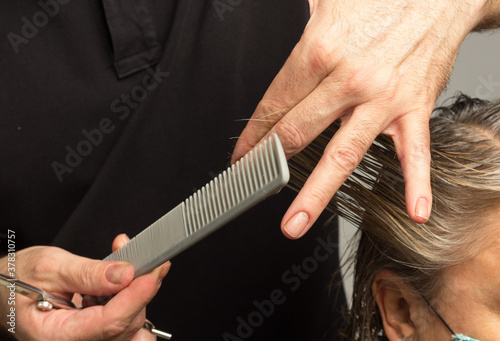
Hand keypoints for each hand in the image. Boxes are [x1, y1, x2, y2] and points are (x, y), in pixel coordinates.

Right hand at [0, 234, 169, 340]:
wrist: (5, 288)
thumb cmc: (16, 280)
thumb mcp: (48, 266)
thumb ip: (87, 272)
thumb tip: (124, 274)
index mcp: (56, 335)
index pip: (110, 322)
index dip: (137, 295)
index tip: (154, 270)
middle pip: (125, 324)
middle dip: (140, 289)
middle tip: (145, 258)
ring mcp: (86, 340)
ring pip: (129, 325)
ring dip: (137, 295)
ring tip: (126, 268)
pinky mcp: (96, 333)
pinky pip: (124, 323)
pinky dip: (130, 300)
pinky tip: (121, 283)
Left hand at [232, 0, 491, 238]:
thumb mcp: (325, 3)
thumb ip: (299, 36)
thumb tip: (276, 54)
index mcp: (319, 51)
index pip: (275, 105)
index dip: (254, 135)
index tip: (242, 156)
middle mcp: (349, 79)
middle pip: (297, 133)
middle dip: (270, 164)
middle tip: (253, 187)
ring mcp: (383, 98)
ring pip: (342, 155)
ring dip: (315, 194)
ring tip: (295, 222)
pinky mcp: (415, 107)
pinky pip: (417, 152)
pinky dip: (418, 184)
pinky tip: (415, 212)